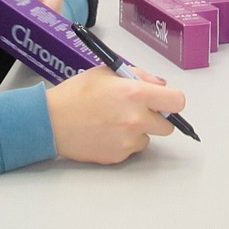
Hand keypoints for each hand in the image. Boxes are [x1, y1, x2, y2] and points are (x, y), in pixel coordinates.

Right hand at [45, 65, 184, 163]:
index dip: (171, 100)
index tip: (164, 100)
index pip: (177, 101)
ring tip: (113, 120)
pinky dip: (124, 142)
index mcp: (135, 93)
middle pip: (168, 125)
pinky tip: (105, 131)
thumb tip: (159, 85)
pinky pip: (132, 149)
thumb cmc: (75, 94)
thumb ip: (137, 75)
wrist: (50, 121)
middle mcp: (136, 119)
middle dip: (156, 117)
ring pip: (149, 137)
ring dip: (139, 130)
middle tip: (135, 110)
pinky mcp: (119, 157)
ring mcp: (129, 141)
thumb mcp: (105, 72)